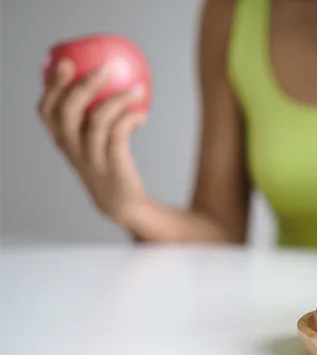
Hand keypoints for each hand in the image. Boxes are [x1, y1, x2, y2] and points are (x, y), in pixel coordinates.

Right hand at [38, 59, 148, 223]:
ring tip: (138, 89)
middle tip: (105, 68)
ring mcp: (91, 158)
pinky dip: (130, 119)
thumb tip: (111, 80)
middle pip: (67, 112)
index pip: (46, 111)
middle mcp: (72, 148)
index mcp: (63, 140)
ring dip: (118, 100)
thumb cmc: (109, 164)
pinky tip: (142, 113)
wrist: (122, 204)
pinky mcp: (112, 166)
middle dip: (83, 85)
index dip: (52, 86)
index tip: (66, 62)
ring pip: (96, 121)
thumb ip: (93, 117)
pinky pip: (119, 135)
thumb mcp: (93, 142)